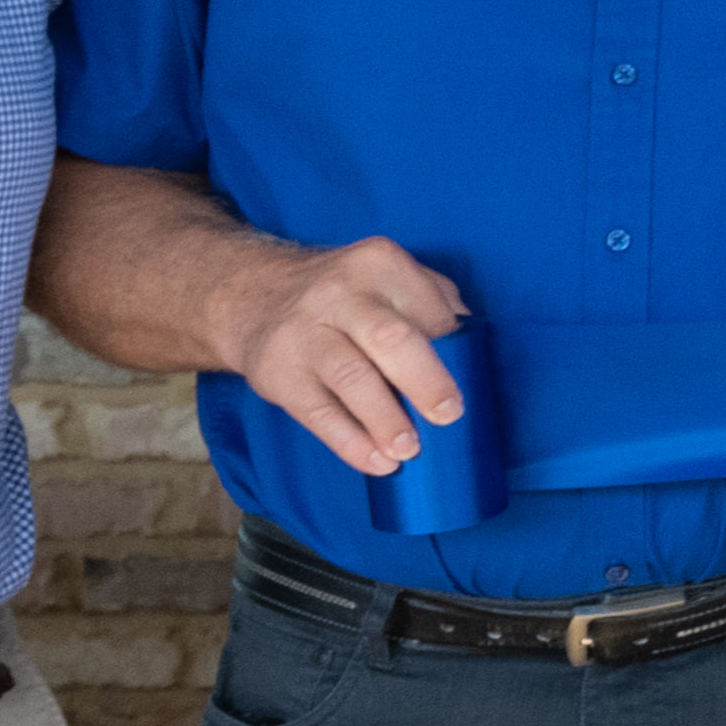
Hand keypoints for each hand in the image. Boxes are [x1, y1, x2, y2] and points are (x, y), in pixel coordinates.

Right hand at [225, 233, 477, 473]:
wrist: (252, 296)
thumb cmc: (345, 297)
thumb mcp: (385, 276)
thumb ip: (433, 300)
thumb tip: (472, 347)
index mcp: (378, 264)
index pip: (428, 307)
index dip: (452, 344)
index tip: (468, 377)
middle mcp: (339, 294)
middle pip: (390, 339)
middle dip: (425, 380)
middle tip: (448, 414)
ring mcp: (304, 334)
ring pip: (352, 378)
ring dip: (385, 419)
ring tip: (410, 450)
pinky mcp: (279, 375)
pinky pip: (319, 414)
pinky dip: (351, 442)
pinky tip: (377, 461)